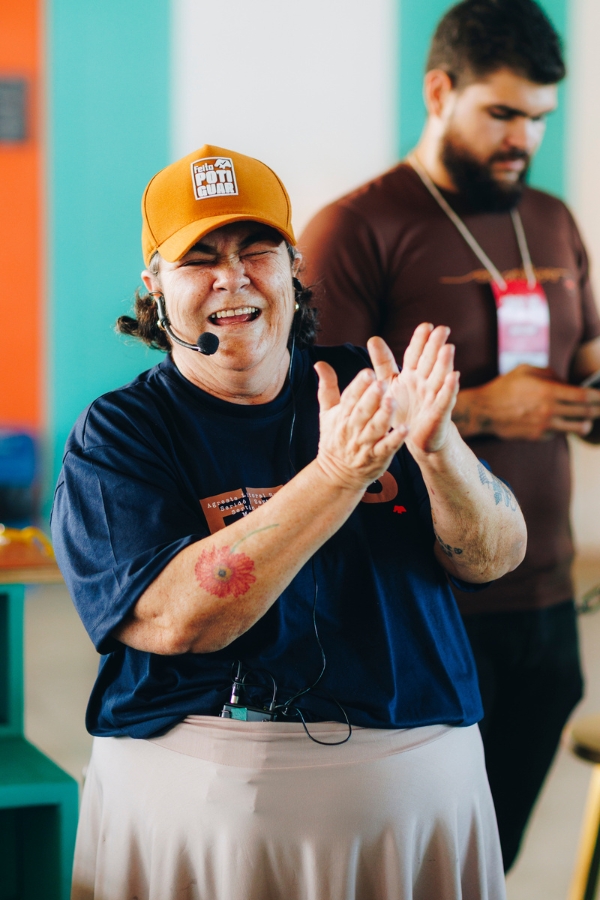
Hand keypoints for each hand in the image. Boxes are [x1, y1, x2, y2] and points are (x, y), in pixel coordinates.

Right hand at [314, 363, 407, 490]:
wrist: (337, 474)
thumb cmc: (335, 439)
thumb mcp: (327, 413)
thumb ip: (327, 387)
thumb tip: (320, 363)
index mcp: (342, 416)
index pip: (349, 398)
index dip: (358, 386)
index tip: (368, 373)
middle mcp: (353, 429)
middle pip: (362, 412)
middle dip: (371, 397)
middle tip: (382, 382)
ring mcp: (365, 445)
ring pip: (375, 428)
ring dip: (384, 415)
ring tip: (392, 401)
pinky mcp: (378, 457)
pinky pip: (387, 447)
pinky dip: (395, 439)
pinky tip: (405, 428)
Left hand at [367, 323, 459, 453]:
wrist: (413, 436)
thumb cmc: (403, 407)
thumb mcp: (390, 383)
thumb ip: (383, 362)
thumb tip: (373, 337)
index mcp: (412, 374)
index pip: (416, 354)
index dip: (421, 341)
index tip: (426, 326)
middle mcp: (425, 382)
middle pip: (430, 361)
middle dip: (435, 346)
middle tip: (442, 329)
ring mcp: (433, 396)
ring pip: (439, 377)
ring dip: (444, 363)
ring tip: (448, 348)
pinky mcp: (438, 413)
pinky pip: (444, 400)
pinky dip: (449, 389)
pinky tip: (454, 377)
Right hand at [456, 365, 599, 440]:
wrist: (484, 411)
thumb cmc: (504, 387)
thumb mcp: (525, 369)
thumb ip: (549, 373)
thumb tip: (566, 382)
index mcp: (548, 391)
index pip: (583, 396)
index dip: (598, 397)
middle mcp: (550, 410)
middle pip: (586, 413)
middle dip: (598, 410)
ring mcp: (545, 425)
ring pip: (577, 427)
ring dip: (586, 423)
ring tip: (588, 420)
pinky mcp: (539, 436)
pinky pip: (559, 432)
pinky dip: (563, 428)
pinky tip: (559, 422)